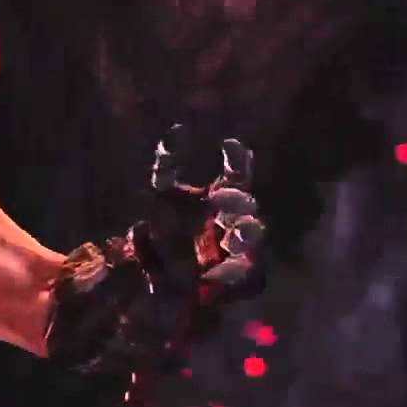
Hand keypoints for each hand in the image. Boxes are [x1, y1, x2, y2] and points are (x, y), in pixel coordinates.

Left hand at [142, 124, 264, 300]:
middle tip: (218, 197)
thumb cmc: (165, 226)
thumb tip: (177, 130)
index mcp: (222, 196)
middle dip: (236, 200)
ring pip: (253, 237)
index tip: (227, 145)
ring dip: (244, 235)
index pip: (238, 172)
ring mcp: (234, 247)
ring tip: (231, 238)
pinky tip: (214, 272)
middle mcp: (232, 219)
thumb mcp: (163, 193)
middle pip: (247, 205)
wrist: (153, 268)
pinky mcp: (230, 276)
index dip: (238, 157)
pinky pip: (242, 274)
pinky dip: (231, 273)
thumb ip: (167, 164)